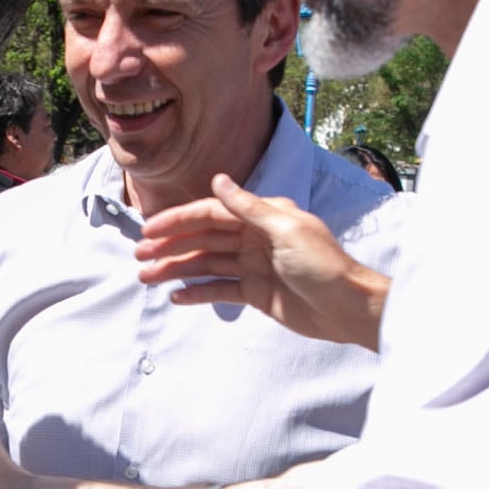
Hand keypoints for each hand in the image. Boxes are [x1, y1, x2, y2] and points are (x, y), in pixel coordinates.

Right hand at [136, 174, 387, 348]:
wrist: (348, 307)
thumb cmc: (324, 265)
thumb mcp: (287, 230)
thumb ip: (249, 207)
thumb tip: (219, 180)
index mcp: (262, 217)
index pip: (211, 213)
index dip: (179, 220)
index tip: (150, 230)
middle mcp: (254, 237)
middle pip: (203, 238)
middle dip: (171, 246)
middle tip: (140, 256)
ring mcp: (253, 266)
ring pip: (206, 263)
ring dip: (177, 269)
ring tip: (148, 278)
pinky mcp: (256, 293)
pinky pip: (220, 289)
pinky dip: (198, 292)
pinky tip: (176, 296)